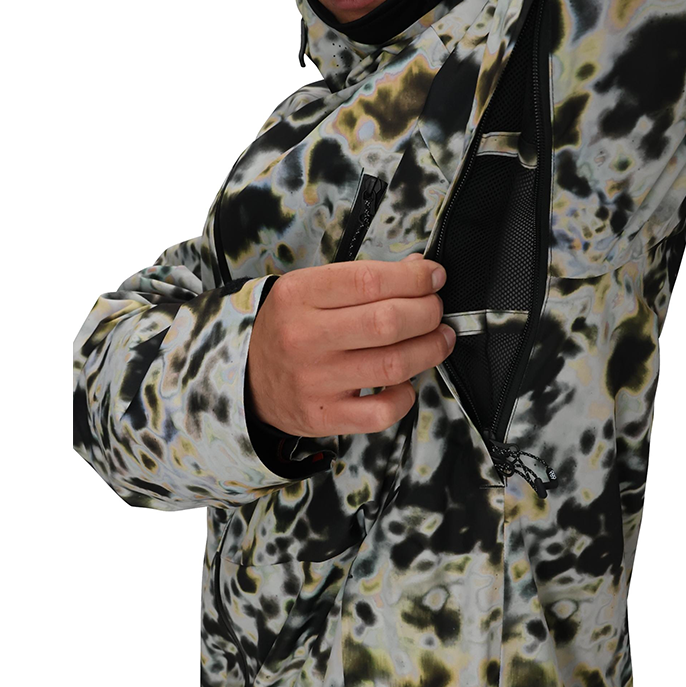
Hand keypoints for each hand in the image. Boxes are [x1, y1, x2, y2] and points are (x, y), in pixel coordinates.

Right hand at [246, 253, 454, 436]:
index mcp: (299, 296)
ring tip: (439, 339)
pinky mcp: (324, 416)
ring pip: (392, 365)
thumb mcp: (309, 291)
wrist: (246, 379)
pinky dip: (406, 396)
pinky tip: (406, 382)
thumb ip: (362, 280)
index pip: (369, 280)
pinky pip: (381, 412)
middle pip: (387, 322)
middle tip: (436, 311)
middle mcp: (304, 337)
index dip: (414, 279)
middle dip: (428, 313)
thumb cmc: (288, 329)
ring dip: (430, 350)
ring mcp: (314, 381)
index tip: (434, 277)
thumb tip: (419, 271)